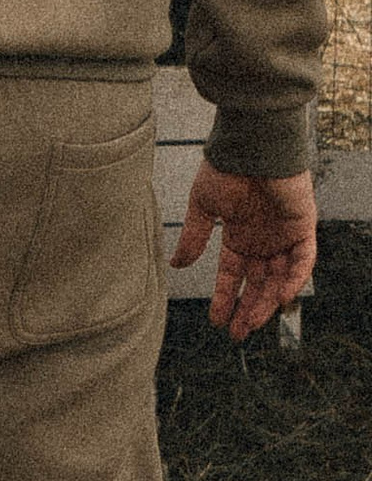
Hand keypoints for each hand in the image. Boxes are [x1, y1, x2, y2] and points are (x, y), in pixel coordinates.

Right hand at [171, 162, 315, 340]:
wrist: (250, 146)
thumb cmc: (224, 170)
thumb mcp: (202, 207)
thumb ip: (194, 238)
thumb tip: (176, 265)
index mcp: (238, 236)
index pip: (234, 275)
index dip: (225, 298)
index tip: (216, 320)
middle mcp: (262, 240)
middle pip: (258, 283)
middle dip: (248, 309)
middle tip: (237, 334)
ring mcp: (284, 235)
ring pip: (280, 278)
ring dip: (268, 301)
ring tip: (253, 322)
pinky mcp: (303, 227)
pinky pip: (303, 260)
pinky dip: (294, 278)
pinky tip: (279, 295)